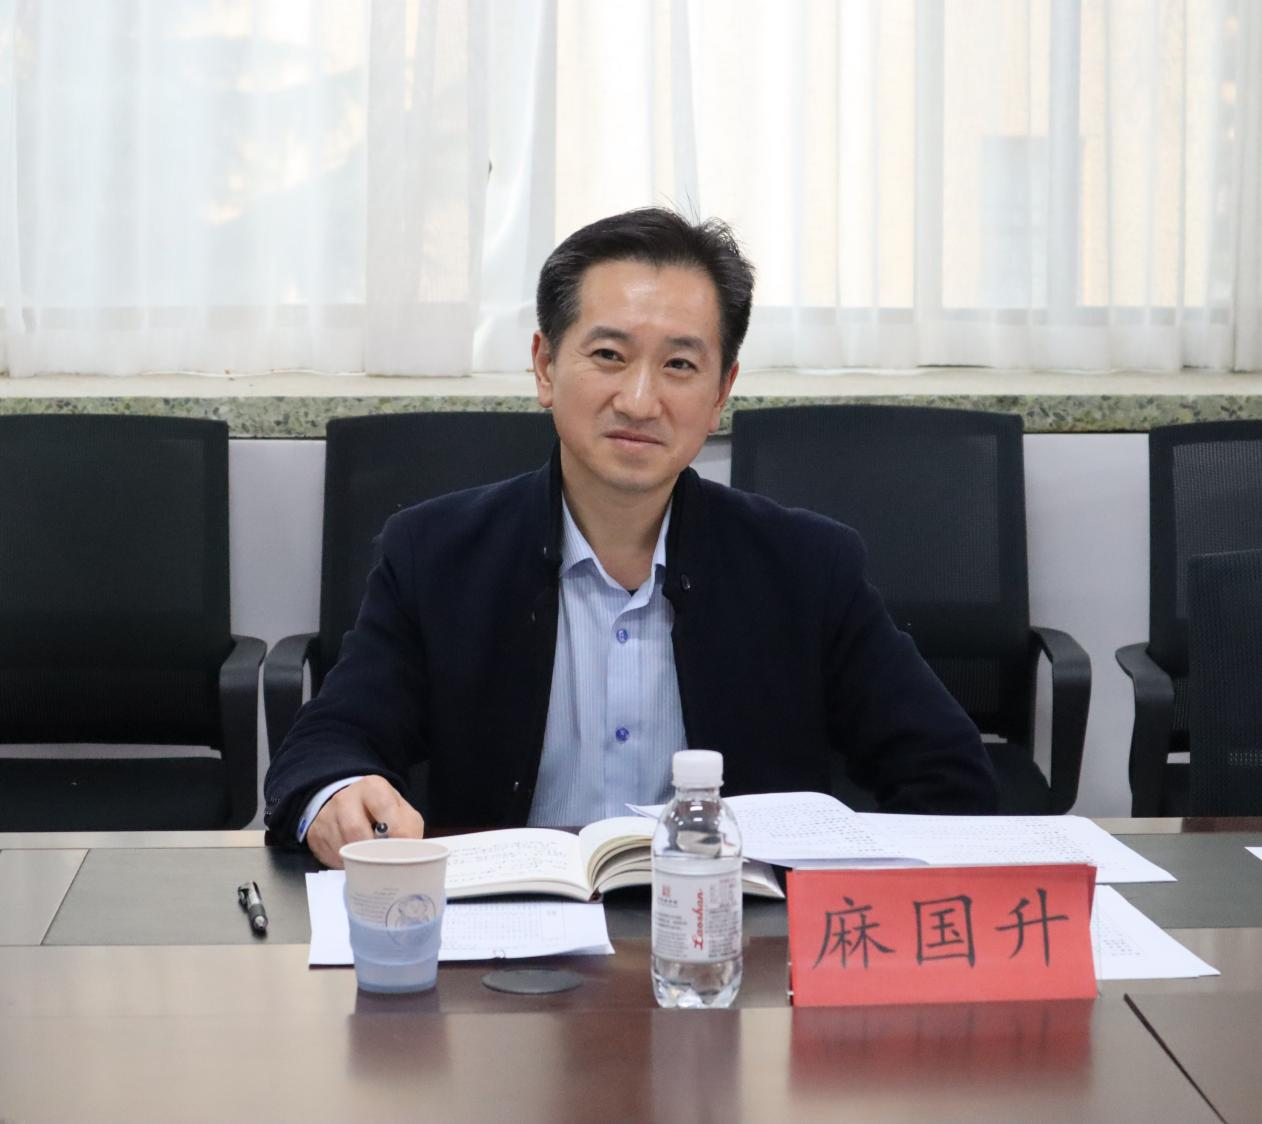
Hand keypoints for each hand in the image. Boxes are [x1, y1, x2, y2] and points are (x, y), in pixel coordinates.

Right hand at [306, 775, 425, 868]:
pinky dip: (344, 865)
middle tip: (384, 863)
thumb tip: (406, 854)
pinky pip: (329, 856)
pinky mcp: (315, 833)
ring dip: (358, 861)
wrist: (353, 806)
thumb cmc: (384, 812)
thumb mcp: (402, 813)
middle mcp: (345, 797)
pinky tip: (354, 864)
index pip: (383, 808)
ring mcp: (327, 815)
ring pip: (341, 846)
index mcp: (372, 787)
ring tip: (371, 865)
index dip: (395, 832)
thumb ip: (408, 829)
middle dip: (372, 851)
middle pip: (355, 830)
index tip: (402, 850)